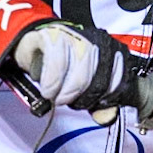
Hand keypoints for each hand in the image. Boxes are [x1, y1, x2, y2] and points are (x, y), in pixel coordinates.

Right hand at [11, 21, 132, 119]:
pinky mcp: (53, 35)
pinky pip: (57, 63)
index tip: (92, 106)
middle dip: (84, 99)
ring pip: (81, 72)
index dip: (105, 100)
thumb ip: (100, 102)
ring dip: (67, 93)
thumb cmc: (62, 66)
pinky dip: (53, 83)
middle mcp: (97, 41)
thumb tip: (106, 117)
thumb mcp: (85, 86)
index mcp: (112, 51)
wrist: (33, 47)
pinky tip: (49, 90)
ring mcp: (76, 36)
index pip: (119, 82)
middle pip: (100, 80)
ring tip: (57, 97)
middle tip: (70, 102)